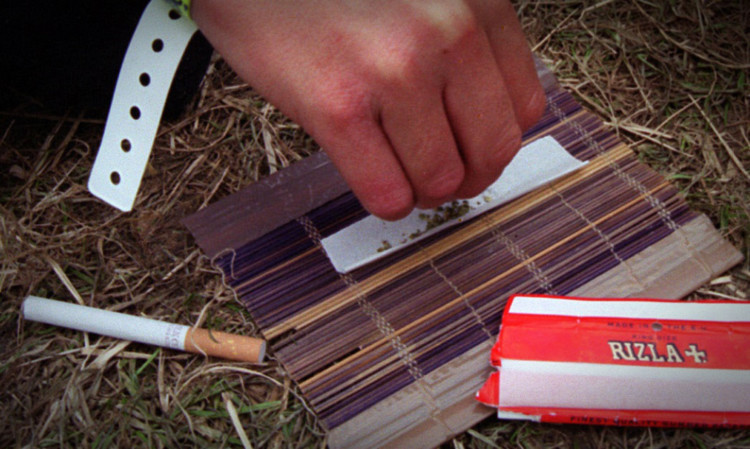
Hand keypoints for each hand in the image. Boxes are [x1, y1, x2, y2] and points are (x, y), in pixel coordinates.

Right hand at [192, 0, 545, 219]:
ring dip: (420, 192)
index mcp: (478, 1)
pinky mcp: (338, 104)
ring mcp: (395, 68)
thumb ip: (463, 47)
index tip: (467, 150)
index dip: (492, 143)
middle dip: (464, 179)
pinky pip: (387, 193)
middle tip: (436, 177)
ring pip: (440, 180)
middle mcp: (448, 31)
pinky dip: (384, 201)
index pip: (524, 108)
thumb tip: (479, 131)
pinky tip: (368, 177)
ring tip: (396, 171)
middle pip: (492, 151)